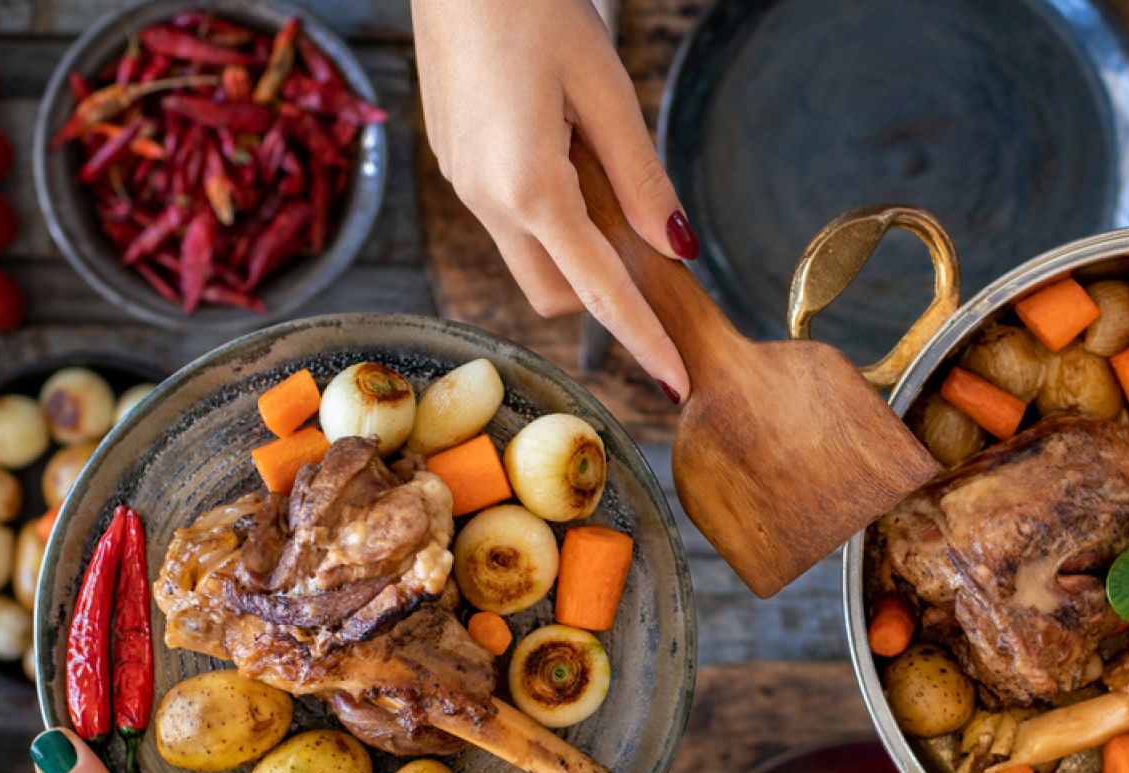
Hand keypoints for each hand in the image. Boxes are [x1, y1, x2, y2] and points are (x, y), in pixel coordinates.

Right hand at [413, 0, 693, 401]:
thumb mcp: (606, 89)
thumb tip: (676, 249)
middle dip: (601, 288)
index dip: (642, 338)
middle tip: (641, 231)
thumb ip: (642, 179)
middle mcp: (484, 198)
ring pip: (528, 255)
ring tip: (589, 159)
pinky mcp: (451, 161)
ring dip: (570, 242)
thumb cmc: (530, 7)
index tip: (673, 379)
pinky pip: (505, 215)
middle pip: (555, 291)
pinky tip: (555, 142)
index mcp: (528, 187)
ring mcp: (461, 183)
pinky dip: (543, 209)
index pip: (598, 289)